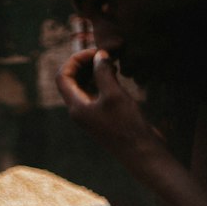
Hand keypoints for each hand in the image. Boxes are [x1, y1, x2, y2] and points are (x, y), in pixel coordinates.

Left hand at [55, 48, 168, 172]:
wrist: (143, 153)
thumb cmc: (128, 126)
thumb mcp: (114, 94)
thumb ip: (103, 72)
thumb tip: (99, 55)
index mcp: (76, 107)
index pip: (63, 77)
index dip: (75, 60)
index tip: (96, 52)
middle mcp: (80, 111)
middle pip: (72, 79)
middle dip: (84, 63)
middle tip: (103, 53)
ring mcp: (92, 114)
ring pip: (85, 85)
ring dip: (94, 70)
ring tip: (111, 59)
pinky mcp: (104, 115)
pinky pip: (97, 92)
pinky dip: (103, 79)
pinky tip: (116, 72)